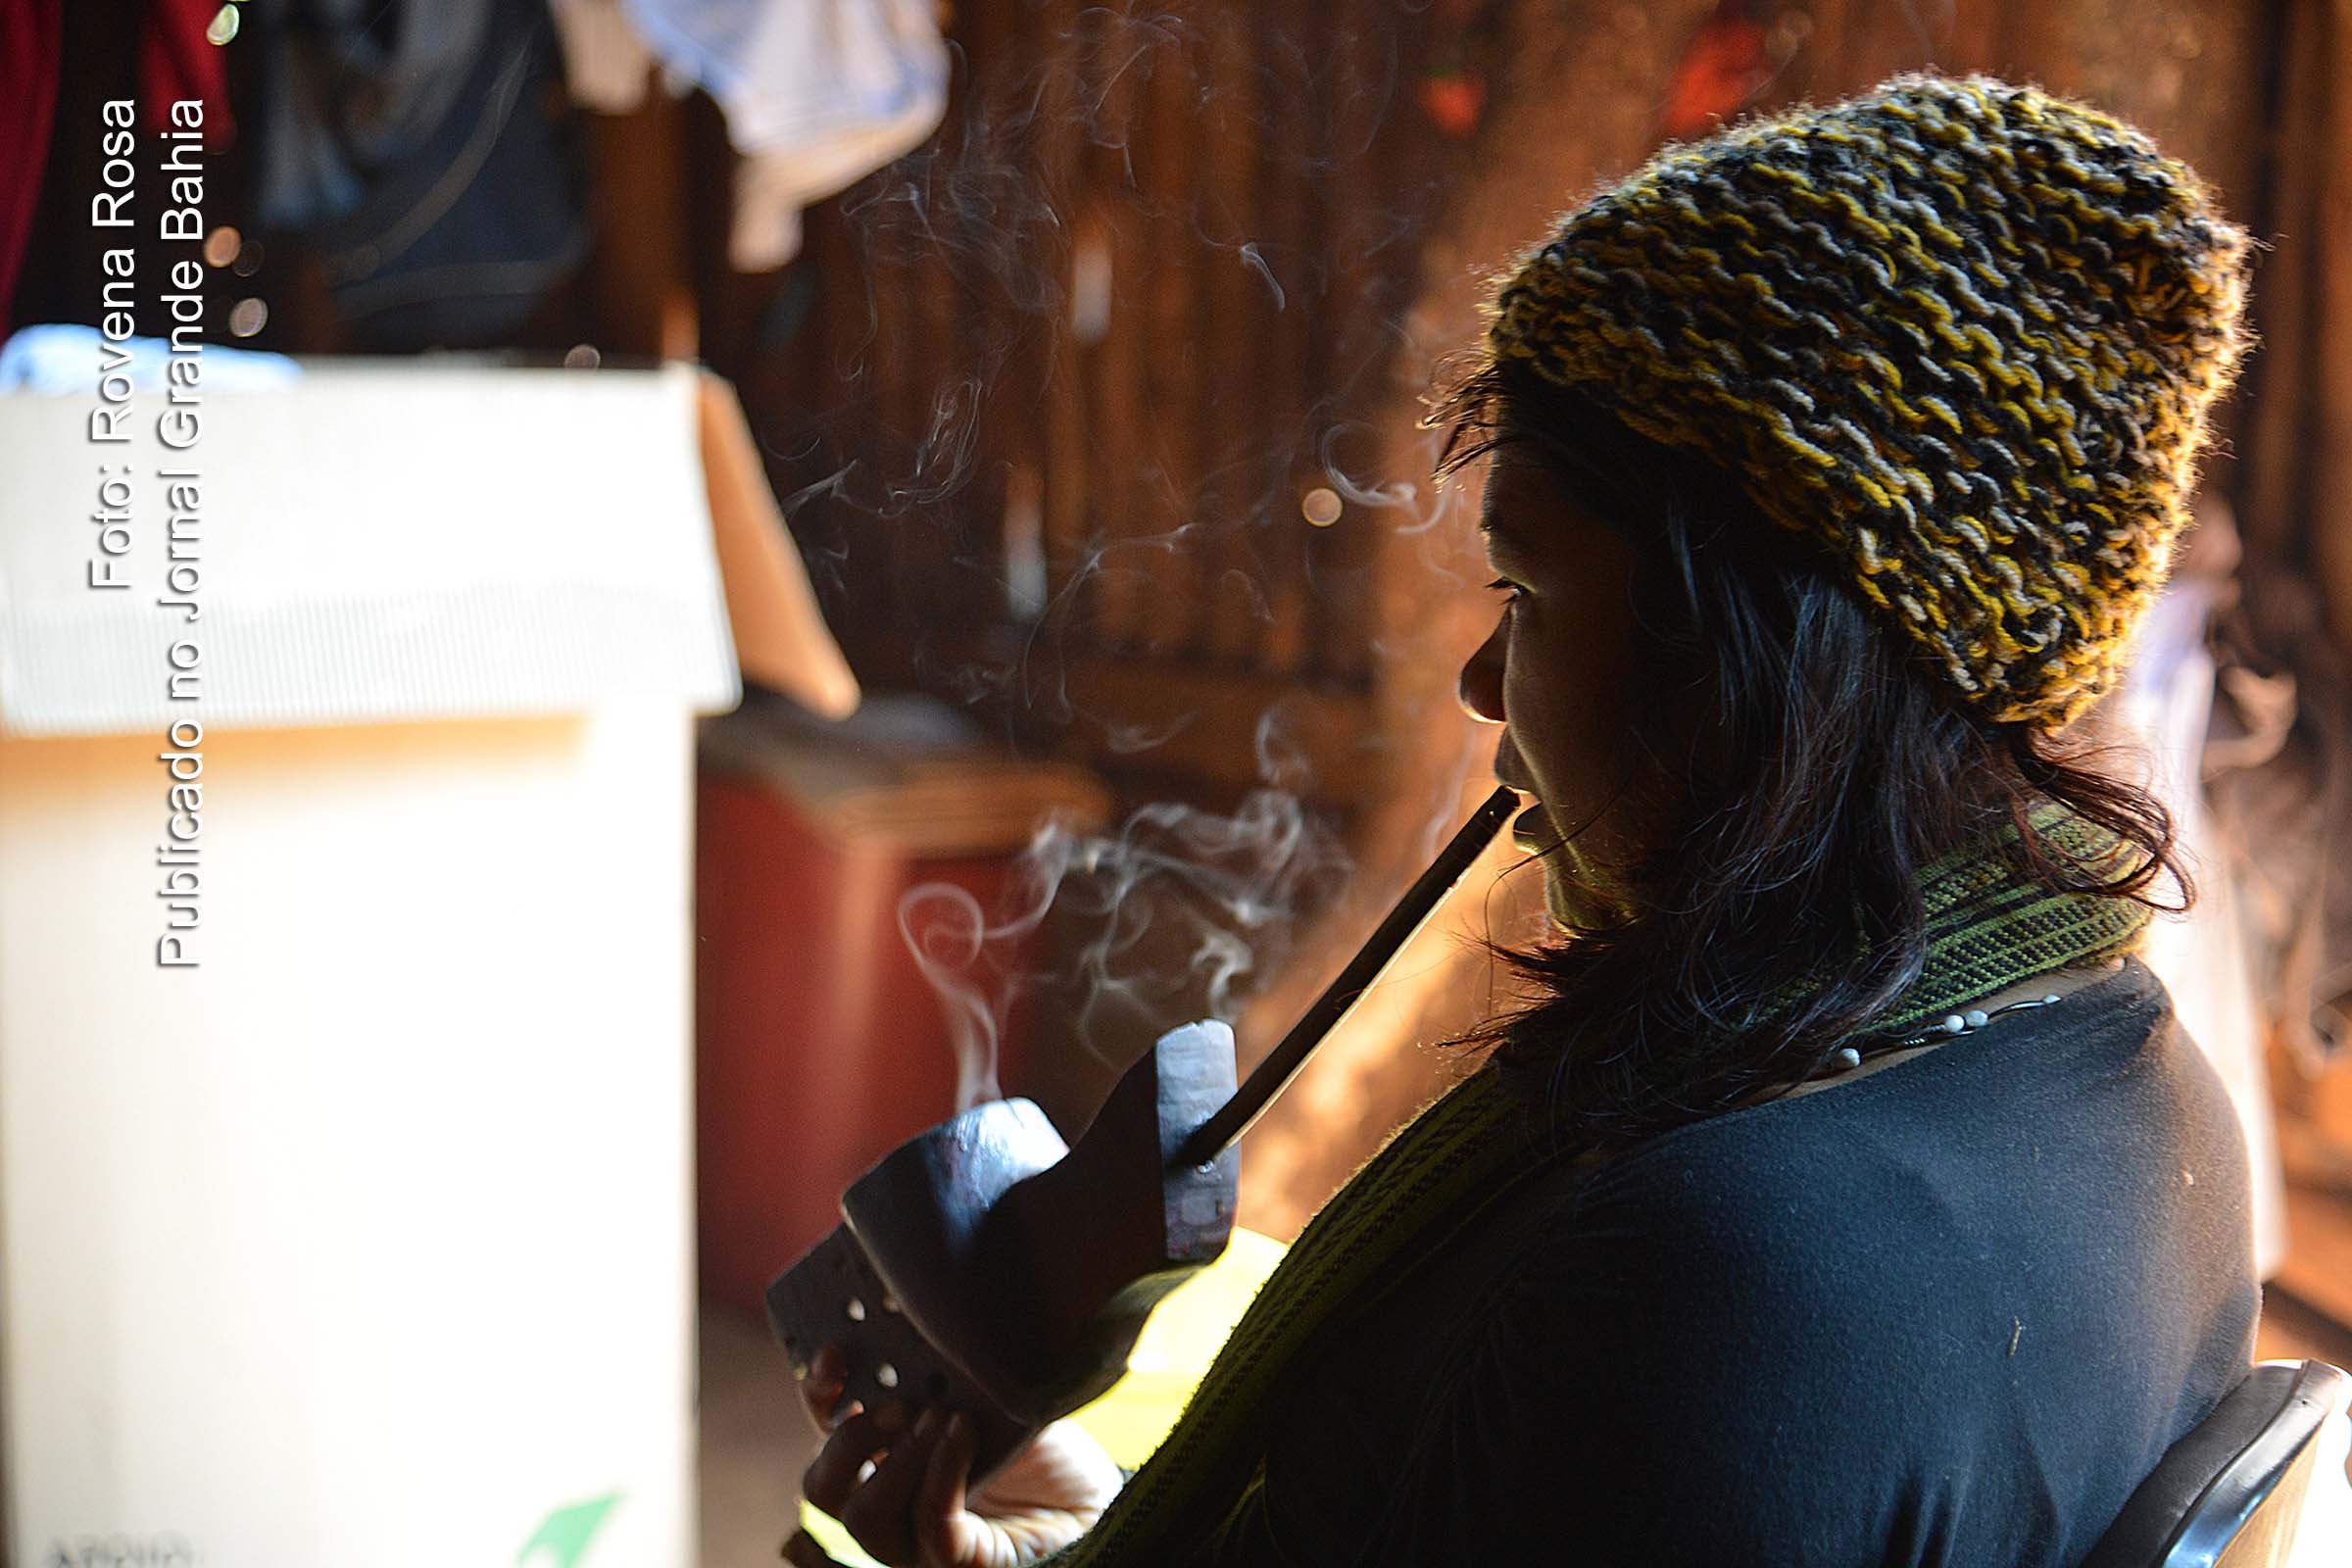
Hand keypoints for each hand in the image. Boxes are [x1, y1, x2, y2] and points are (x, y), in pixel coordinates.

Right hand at [785, 1346, 1123, 1567]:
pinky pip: (929, 1527)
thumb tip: (934, 1304)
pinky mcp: (955, 1564)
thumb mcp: (992, 1394)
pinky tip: (963, 1432)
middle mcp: (889, 1508)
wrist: (1091, 1500)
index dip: (819, 1394)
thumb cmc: (1039, 1449)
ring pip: (863, 1518)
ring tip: (939, 1417)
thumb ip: (954, 1367)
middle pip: (821, 1489)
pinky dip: (941, 1473)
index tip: (834, 1351)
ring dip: (898, 1459)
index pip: (826, 1434)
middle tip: (898, 1401)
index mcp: (884, 1461)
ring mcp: (916, 1545)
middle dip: (848, 1439)